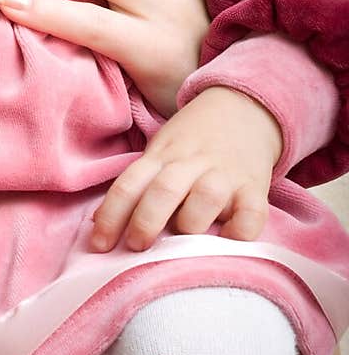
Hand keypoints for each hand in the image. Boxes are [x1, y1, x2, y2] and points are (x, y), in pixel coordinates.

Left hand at [90, 86, 282, 251]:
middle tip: (136, 246)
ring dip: (191, 223)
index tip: (98, 245)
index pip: (129, 183)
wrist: (244, 108)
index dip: (111, 215)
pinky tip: (229, 241)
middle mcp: (191, 163)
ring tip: (184, 243)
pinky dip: (241, 231)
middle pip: (164, 190)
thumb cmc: (193, 140)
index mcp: (161, 155)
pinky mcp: (255, 187)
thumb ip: (136, 186)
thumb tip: (98, 225)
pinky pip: (252, 213)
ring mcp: (225, 174)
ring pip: (206, 197)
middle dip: (146, 221)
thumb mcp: (159, 152)